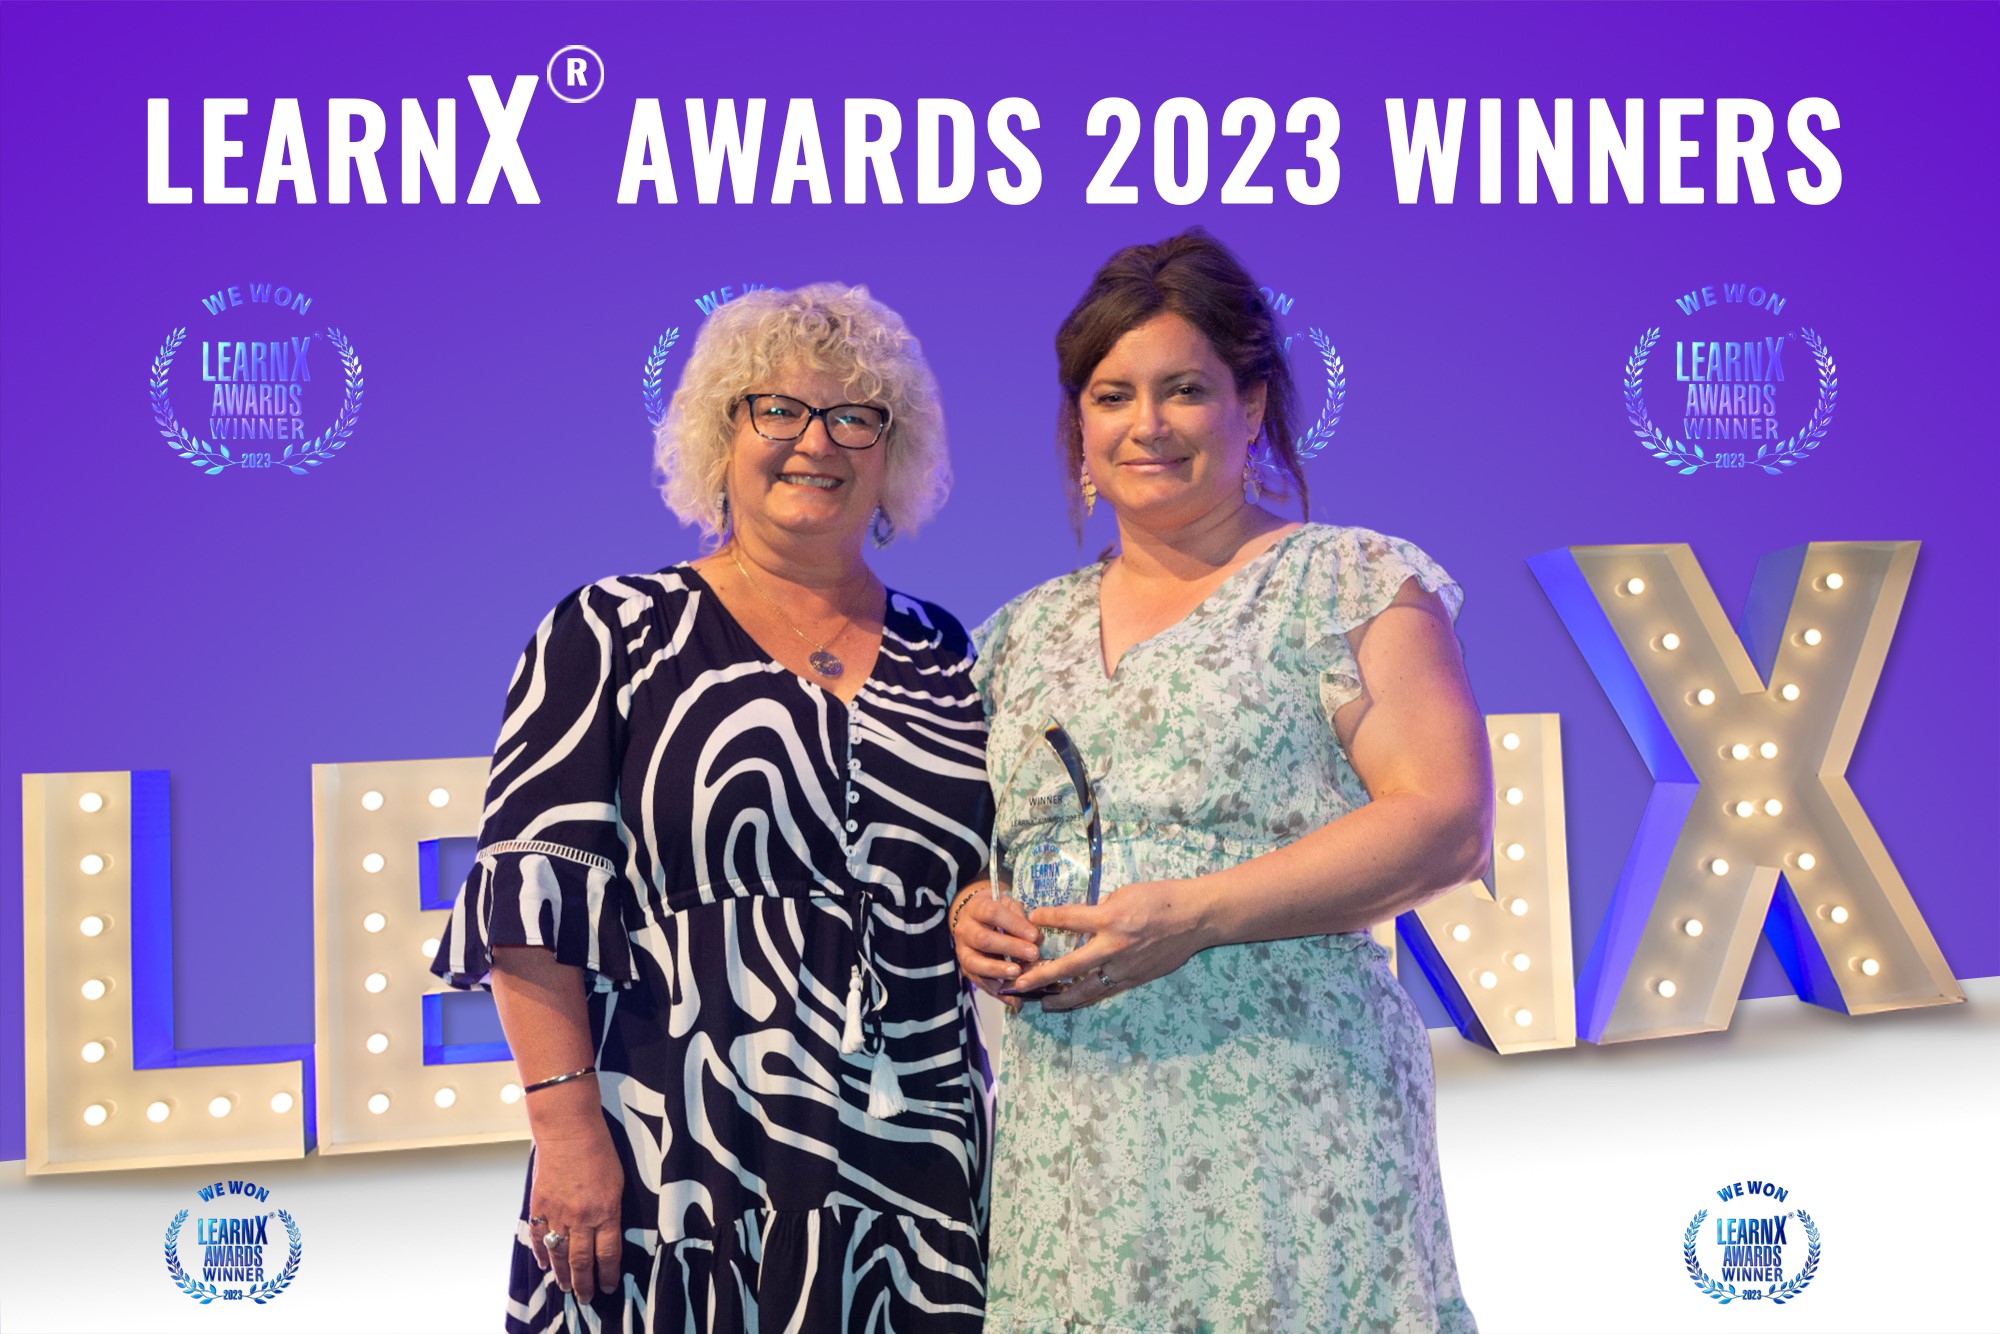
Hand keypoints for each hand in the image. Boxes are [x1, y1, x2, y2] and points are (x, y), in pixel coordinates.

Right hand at [527, 1124, 624, 1301]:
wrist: (568, 1131)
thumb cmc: (599, 1151)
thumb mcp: (617, 1182)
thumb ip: (611, 1210)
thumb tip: (606, 1234)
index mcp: (606, 1210)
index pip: (608, 1253)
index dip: (608, 1275)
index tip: (608, 1288)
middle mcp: (581, 1217)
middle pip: (582, 1261)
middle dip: (585, 1284)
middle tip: (585, 1298)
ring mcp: (557, 1214)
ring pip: (559, 1254)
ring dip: (563, 1275)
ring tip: (566, 1288)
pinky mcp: (539, 1207)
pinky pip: (539, 1238)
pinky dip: (541, 1254)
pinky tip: (545, 1265)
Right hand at [949, 880, 1042, 1010]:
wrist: (973, 919)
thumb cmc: (996, 911)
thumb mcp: (1007, 904)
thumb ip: (1020, 918)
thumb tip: (1036, 939)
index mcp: (975, 908)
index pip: (992, 913)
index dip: (1014, 924)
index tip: (1034, 935)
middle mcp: (964, 930)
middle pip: (982, 939)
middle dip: (1009, 948)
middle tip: (1033, 954)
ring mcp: (962, 951)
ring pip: (975, 963)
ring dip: (998, 970)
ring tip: (1018, 974)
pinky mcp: (966, 969)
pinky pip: (979, 982)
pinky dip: (998, 992)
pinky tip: (1015, 999)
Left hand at [1012, 878, 1211, 1011]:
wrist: (1196, 917)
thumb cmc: (1161, 898)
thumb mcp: (1125, 893)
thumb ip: (1101, 909)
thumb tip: (1083, 920)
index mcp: (1110, 918)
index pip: (1069, 919)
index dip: (1047, 918)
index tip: (1031, 917)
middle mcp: (1114, 946)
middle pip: (1069, 965)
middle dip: (1041, 975)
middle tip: (1019, 983)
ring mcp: (1125, 966)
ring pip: (1087, 988)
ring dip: (1061, 997)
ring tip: (1042, 1004)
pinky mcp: (1136, 978)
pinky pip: (1106, 989)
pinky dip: (1088, 995)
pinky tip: (1073, 999)